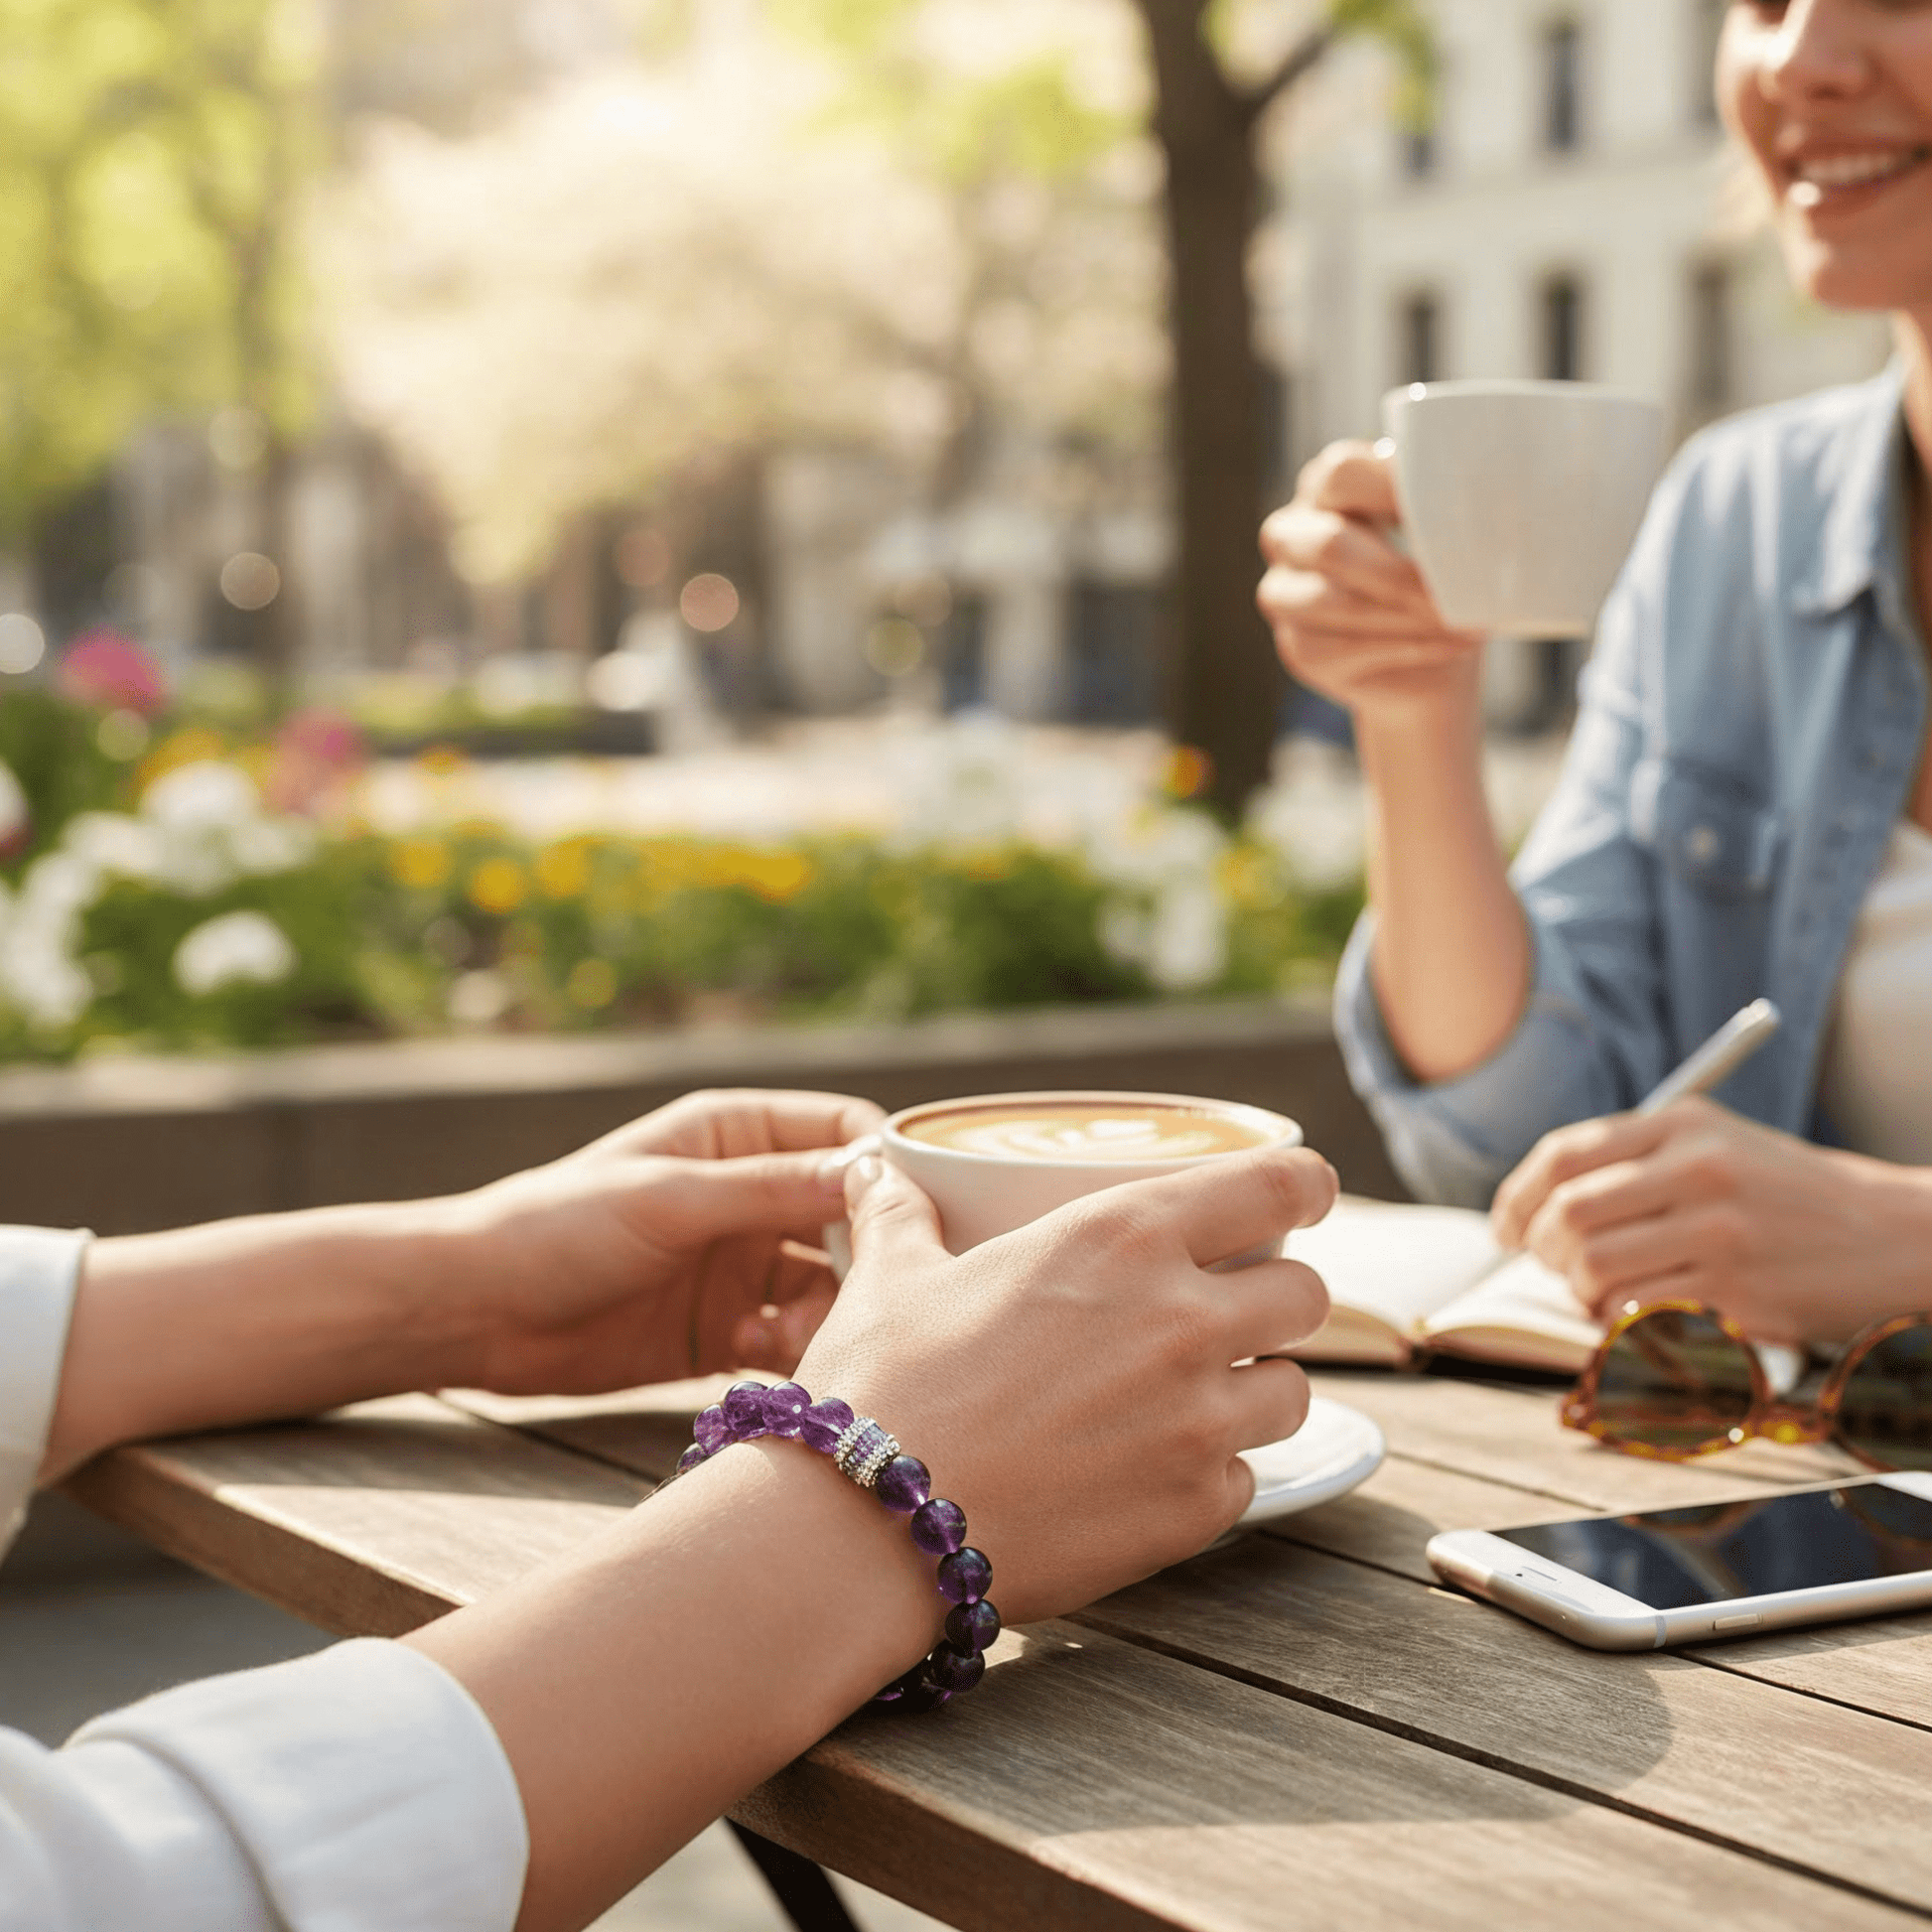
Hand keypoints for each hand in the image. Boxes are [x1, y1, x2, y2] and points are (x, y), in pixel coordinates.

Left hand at [449, 1088, 883, 1394]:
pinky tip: (768, 1363)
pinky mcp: (724, 1331)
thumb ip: (768, 1190)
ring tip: (813, 1339)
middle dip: (868, 1253)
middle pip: (847, 1217)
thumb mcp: (669, 1201)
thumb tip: (871, 1173)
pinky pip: (790, 1339)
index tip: (918, 1212)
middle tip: (882, 1294)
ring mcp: (740, 1265)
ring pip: (827, 1285)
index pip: (843, 1133)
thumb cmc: (557, 1227)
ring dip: (833, 1312)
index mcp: (737, 1134)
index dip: (886, 1167)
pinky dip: (796, 1352)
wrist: (474, 1312)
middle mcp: (749, 1195)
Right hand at [794, 1145, 1336, 1624]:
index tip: (1301, 1197)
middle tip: (1229, 1312)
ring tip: (1191, 1400)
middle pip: (1307, 1292)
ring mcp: (1198, 1421)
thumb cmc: (880, 1386)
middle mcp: (1183, 1319)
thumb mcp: (892, 1277)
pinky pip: (1245, 1479)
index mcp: (1123, 1235)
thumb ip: (906, 1216)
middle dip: (1278, 1298)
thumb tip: (878, 1173)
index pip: (1280, 1186)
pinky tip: (1148, 1473)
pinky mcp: (1194, 1511)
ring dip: (1255, 1389)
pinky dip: (1211, 1474)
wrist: (869, 1528)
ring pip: (1294, 1392)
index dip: (1303, 1187)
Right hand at [1257, 439, 1483, 726]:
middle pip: (1330, 545)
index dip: (1394, 489)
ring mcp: (1285, 593)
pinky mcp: (1298, 648)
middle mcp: (1292, 534)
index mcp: (1327, 487)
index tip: (1456, 513)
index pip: (1342, 473)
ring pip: (1336, 603)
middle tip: (1463, 592)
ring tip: (1467, 625)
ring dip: (1410, 617)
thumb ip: (1450, 506)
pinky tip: (1449, 645)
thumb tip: (1493, 500)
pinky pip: (1343, 649)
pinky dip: (1406, 648)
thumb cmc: (1445, 575)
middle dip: (1404, 575)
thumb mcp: (1450, 530)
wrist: (1438, 655)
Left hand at [1491, 1097, 1931, 1343]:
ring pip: (1593, 1269)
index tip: (1504, 1229)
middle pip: (1567, 1214)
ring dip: (1578, 1291)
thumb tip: (1538, 1206)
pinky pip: (1637, 1314)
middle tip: (1551, 1267)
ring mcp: (1718, 1233)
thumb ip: (1633, 1159)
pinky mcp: (1738, 1291)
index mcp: (1683, 1124)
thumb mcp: (1717, 1143)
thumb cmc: (1788, 1193)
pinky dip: (1620, 1321)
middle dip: (1540, 1250)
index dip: (1516, 1197)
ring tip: (1598, 1292)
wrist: (1895, 1233)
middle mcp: (1697, 1170)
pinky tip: (1640, 1314)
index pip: (1563, 1156)